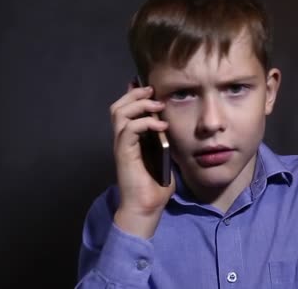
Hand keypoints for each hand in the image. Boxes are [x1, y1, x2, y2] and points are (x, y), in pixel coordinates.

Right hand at [109, 84, 175, 237]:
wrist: (146, 208)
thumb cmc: (156, 187)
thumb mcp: (167, 158)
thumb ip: (168, 143)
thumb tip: (179, 130)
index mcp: (131, 140)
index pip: (125, 110)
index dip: (134, 96)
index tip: (151, 88)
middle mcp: (123, 140)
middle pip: (118, 107)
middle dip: (135, 94)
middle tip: (152, 91)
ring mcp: (121, 146)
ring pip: (119, 114)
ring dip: (139, 105)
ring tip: (157, 105)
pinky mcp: (124, 154)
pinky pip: (129, 130)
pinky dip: (144, 123)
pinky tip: (160, 126)